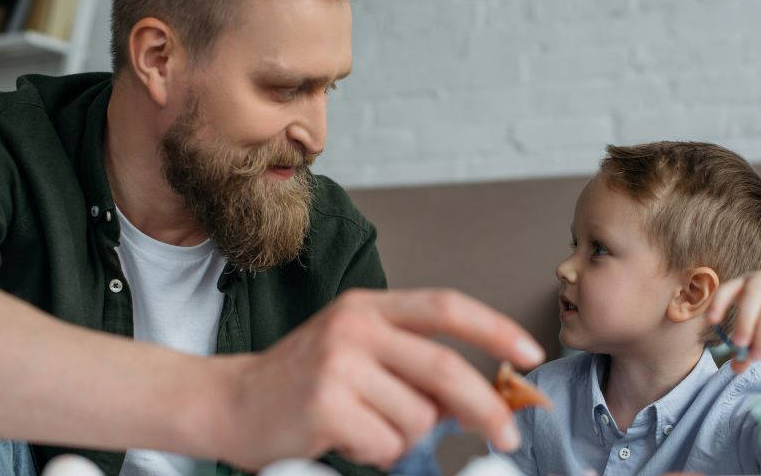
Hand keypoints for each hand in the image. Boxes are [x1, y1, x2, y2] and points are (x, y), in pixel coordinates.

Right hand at [215, 288, 544, 469]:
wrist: (230, 400)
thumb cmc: (301, 377)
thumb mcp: (358, 351)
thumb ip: (412, 363)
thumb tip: (474, 399)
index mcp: (369, 306)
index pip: (446, 306)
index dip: (495, 329)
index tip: (530, 354)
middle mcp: (355, 326)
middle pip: (446, 368)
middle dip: (485, 408)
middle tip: (504, 435)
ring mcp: (338, 363)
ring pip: (418, 418)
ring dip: (405, 437)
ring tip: (367, 426)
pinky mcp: (325, 404)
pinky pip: (386, 445)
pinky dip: (377, 454)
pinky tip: (347, 438)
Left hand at [706, 270, 760, 372]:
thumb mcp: (757, 322)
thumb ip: (746, 344)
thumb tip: (736, 369)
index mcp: (743, 283)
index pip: (727, 289)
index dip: (718, 304)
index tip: (711, 321)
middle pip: (750, 299)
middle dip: (743, 323)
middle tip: (739, 346)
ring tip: (757, 355)